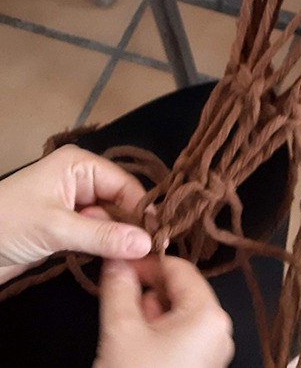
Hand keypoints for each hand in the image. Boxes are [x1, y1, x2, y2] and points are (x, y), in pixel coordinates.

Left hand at [0, 145, 151, 284]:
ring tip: (142, 259)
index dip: (143, 209)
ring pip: (109, 220)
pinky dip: (105, 246)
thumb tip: (146, 243)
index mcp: (79, 165)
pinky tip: (120, 259)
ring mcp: (72, 204)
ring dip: (120, 238)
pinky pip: (95, 233)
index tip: (161, 236)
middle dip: (133, 225)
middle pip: (119, 201)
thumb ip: (103, 236)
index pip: (124, 184)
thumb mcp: (57, 229)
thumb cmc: (9, 224)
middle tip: (154, 252)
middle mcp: (80, 179)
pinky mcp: (65, 227)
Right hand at [94, 255, 233, 367]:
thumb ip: (119, 286)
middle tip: (119, 292)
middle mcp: (219, 331)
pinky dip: (159, 333)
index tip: (121, 263)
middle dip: (149, 289)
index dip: (147, 263)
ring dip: (152, 311)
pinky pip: (182, 338)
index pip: (180, 268)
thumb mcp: (121, 329)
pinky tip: (136, 343)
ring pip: (180, 315)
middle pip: (182, 291)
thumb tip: (117, 258)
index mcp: (209, 315)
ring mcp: (212, 354)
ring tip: (125, 322)